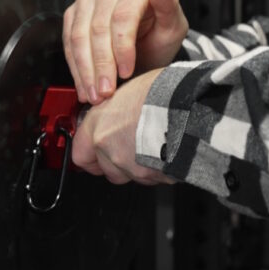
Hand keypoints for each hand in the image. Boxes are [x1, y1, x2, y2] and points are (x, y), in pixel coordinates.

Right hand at [63, 0, 187, 104]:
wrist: (145, 46)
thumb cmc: (159, 35)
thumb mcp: (173, 26)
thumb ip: (169, 4)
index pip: (123, 18)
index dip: (122, 48)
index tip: (127, 72)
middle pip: (98, 29)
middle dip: (102, 65)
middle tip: (107, 91)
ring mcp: (87, 1)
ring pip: (79, 37)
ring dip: (85, 71)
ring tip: (95, 95)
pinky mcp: (73, 15)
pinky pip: (68, 44)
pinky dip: (76, 69)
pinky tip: (85, 87)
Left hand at [72, 69, 175, 184]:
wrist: (188, 108)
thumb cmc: (162, 94)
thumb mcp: (128, 92)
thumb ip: (114, 111)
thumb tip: (116, 113)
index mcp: (99, 128)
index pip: (80, 155)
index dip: (89, 155)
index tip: (93, 153)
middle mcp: (110, 151)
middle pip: (107, 170)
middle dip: (117, 162)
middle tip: (130, 145)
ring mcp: (132, 167)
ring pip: (130, 176)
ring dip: (138, 166)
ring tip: (152, 144)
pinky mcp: (154, 176)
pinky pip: (153, 177)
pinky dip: (158, 169)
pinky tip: (166, 150)